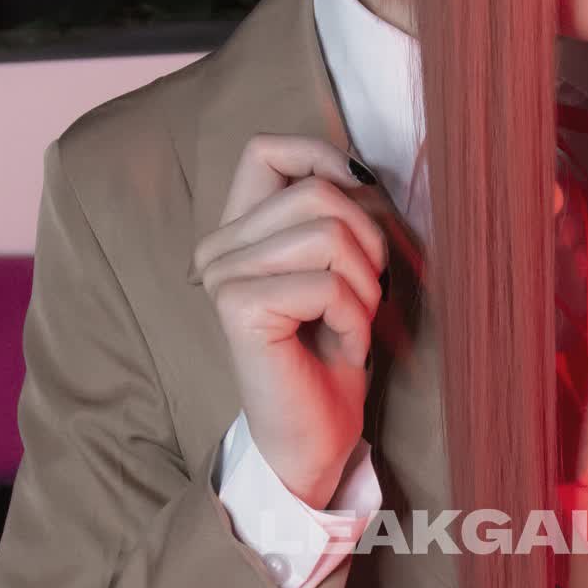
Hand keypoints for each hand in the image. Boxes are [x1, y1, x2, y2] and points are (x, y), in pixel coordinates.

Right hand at [189, 137, 389, 508]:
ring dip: (365, 285)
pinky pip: (328, 283)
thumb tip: (357, 171)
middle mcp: (219, 250)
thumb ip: (335, 215)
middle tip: (364, 295)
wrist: (316, 438)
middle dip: (367, 241)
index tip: (360, 191)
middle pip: (315, 191)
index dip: (321, 157)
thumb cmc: (332, 355)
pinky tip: (340, 348)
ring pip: (328, 233)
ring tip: (351, 323)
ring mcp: (223, 277)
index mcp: (240, 233)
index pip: (266, 150)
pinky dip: (355, 318)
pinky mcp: (238, 307)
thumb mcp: (343, 270)